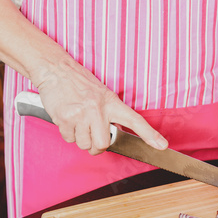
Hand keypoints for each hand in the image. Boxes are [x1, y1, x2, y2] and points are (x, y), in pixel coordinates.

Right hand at [33, 57, 167, 154]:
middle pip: (103, 145)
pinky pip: (69, 139)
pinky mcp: (65, 119)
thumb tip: (114, 133)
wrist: (56, 70)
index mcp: (112, 102)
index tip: (162, 145)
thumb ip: (110, 113)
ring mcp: (81, 114)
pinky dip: (68, 134)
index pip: (135, 120)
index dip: (149, 134)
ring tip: (78, 122)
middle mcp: (98, 109)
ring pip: (84, 144)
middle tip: (91, 137)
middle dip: (96, 147)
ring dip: (80, 139)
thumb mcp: (102, 94)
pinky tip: (67, 119)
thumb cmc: (79, 83)